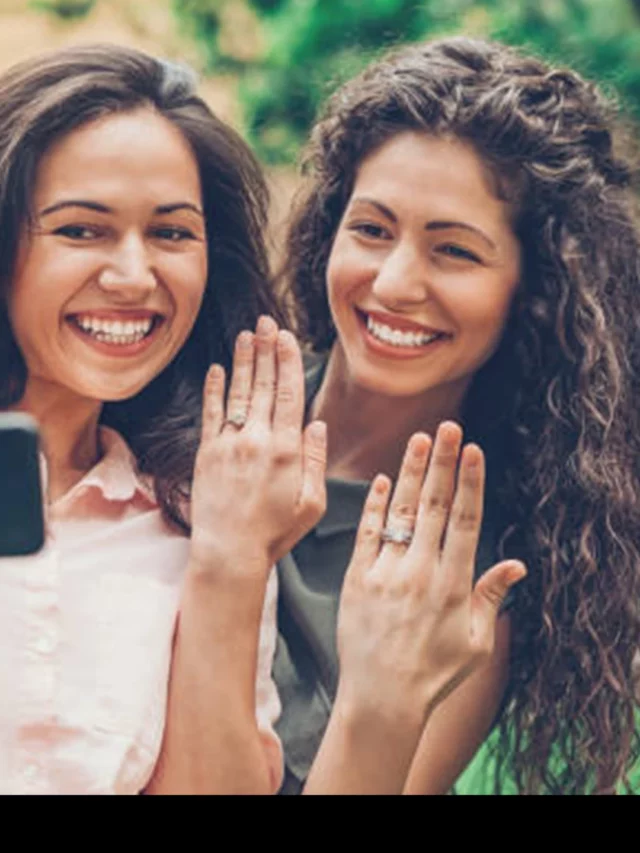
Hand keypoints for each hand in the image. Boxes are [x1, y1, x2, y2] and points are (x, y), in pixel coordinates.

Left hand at [189, 315, 326, 574]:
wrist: (229, 552)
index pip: (289, 394)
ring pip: (239, 392)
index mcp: (287, 450)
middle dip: (267, 349)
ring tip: (247, 335)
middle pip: (264, 385)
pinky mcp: (207, 453)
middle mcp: (258, 440)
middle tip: (267, 322)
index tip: (287, 337)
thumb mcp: (311, 503)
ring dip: (243, 361)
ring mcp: (230, 444)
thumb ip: (315, 460)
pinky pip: (212, 413)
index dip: (288, 361)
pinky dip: (215, 389)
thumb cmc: (275, 533)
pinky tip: (217, 368)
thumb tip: (317, 424)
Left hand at [335, 422, 525, 729]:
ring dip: (409, 472)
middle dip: (442, 462)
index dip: (469, 482)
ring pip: (399, 512)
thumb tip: (517, 565)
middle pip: (434, 506)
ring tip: (417, 439)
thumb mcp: (476, 642)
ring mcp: (386, 573)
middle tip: (447, 426)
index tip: (472, 449)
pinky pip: (366, 534)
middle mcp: (420, 571)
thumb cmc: (434, 674)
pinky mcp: (357, 579)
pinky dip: (373, 506)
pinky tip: (379, 480)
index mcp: (454, 584)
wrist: (381, 698)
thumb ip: (492, 598)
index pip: (465, 521)